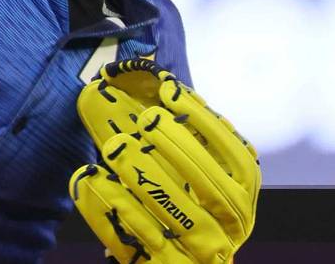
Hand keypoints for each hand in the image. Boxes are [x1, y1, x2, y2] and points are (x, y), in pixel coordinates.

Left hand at [69, 59, 260, 262]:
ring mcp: (202, 252)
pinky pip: (139, 236)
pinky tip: (90, 179)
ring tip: (115, 146)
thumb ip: (190, 144)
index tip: (171, 92)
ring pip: (177, 213)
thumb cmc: (190, 215)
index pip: (237, 158)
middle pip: (211, 186)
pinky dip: (114, 207)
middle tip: (145, 118)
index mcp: (243, 197)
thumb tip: (163, 86)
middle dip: (178, 147)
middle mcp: (232, 226)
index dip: (207, 124)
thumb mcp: (201, 182)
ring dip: (145, 175)